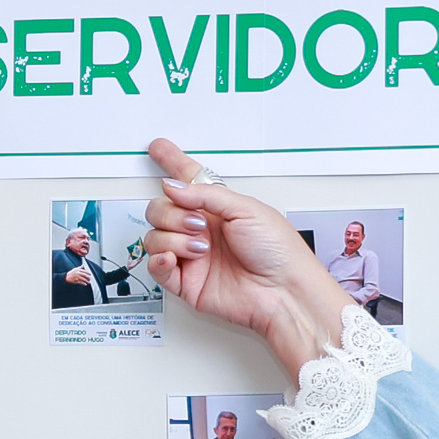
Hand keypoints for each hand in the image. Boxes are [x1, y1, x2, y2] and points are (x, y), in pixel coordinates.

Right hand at [140, 140, 349, 381]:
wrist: (283, 291)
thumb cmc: (278, 251)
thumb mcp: (246, 208)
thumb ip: (206, 195)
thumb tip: (173, 186)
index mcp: (217, 208)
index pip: (187, 182)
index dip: (171, 163)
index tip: (158, 148)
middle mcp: (200, 230)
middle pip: (160, 210)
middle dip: (172, 213)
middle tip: (197, 224)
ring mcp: (191, 256)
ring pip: (154, 237)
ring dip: (173, 239)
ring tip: (200, 248)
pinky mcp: (186, 282)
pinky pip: (156, 267)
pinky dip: (160, 260)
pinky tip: (173, 258)